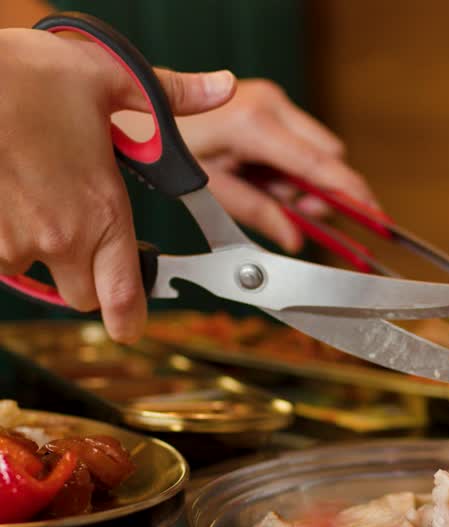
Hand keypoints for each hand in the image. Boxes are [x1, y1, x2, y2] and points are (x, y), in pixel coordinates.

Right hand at [0, 28, 234, 342]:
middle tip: (84, 235)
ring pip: (33, 271)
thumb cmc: (23, 74)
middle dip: (87, 276)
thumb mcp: (108, 77)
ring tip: (35, 195)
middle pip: (81, 295)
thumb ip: (170, 95)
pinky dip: (3, 234)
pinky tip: (7, 194)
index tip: (133, 324)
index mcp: (102, 211)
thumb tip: (220, 87)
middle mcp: (57, 238)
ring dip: (38, 249)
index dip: (132, 319)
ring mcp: (8, 242)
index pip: (125, 297)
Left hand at [115, 79, 377, 252]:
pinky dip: (291, 164)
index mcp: (255, 125)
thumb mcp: (211, 188)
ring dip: (303, 178)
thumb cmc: (165, 143)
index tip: (375, 216)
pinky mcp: (270, 102)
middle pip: (329, 156)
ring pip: (319, 150)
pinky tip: (261, 171)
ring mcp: (272, 99)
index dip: (352, 193)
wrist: (137, 107)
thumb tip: (295, 239)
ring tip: (265, 188)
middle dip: (321, 190)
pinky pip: (301, 141)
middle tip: (295, 212)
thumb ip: (260, 214)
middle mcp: (271, 105)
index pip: (322, 165)